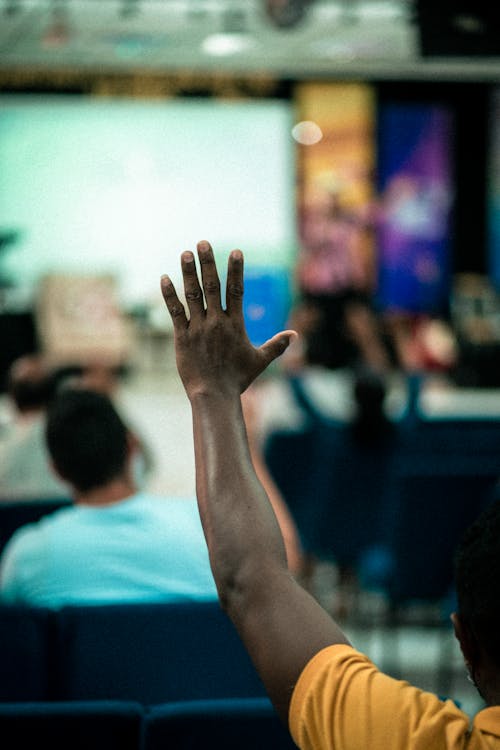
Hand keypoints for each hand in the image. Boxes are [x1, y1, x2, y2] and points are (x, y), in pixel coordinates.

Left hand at [160, 241, 295, 398]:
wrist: (214, 396)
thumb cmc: (238, 379)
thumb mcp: (260, 361)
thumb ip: (276, 345)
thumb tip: (295, 335)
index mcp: (235, 324)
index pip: (236, 291)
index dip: (236, 270)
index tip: (235, 252)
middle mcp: (216, 322)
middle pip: (212, 286)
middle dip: (207, 263)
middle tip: (203, 243)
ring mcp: (198, 328)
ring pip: (192, 295)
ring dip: (188, 273)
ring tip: (185, 253)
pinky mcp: (182, 337)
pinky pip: (175, 312)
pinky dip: (169, 295)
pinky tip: (164, 278)